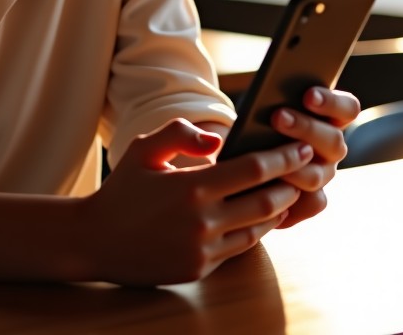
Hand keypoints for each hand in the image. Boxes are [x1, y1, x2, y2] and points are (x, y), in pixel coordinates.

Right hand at [82, 118, 312, 285]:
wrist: (96, 240)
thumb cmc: (122, 189)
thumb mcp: (143, 149)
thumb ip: (180, 133)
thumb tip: (219, 138)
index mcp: (191, 187)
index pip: (252, 170)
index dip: (282, 158)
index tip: (300, 148)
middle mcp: (202, 221)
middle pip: (265, 201)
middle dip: (291, 183)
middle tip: (307, 169)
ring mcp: (203, 249)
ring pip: (258, 229)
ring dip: (279, 209)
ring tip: (290, 191)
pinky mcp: (200, 269)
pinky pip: (240, 249)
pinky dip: (257, 231)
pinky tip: (263, 217)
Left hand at [269, 86, 360, 227]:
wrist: (246, 156)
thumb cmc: (258, 120)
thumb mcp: (267, 105)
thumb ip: (275, 98)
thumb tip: (267, 93)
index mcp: (331, 118)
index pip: (348, 108)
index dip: (331, 102)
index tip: (308, 95)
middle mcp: (332, 147)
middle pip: (334, 141)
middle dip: (305, 128)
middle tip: (277, 116)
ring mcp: (323, 174)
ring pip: (318, 174)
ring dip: (292, 163)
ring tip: (265, 154)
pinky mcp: (311, 200)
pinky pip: (312, 202)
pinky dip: (292, 195)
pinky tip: (269, 186)